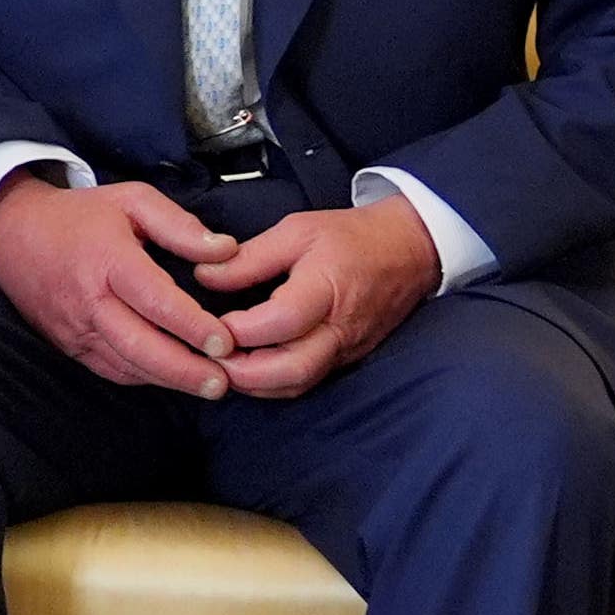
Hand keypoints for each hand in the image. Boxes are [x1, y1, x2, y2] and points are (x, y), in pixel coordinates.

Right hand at [0, 174, 242, 399]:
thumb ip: (180, 226)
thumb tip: (226, 250)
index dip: (192, 325)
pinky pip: (110, 369)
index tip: (226, 342)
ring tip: (209, 387)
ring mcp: (75, 328)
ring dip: (169, 380)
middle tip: (223, 383)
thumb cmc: (79, 216)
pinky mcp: (68, 345)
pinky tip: (172, 378)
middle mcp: (88, 300)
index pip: (155, 301)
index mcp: (107, 260)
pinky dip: (144, 377)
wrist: (10, 234)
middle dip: (184, 371)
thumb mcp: (132, 201)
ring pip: (126, 365)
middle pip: (140, 346)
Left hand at [193, 198, 440, 399]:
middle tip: (207, 356)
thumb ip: (250, 258)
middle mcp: (340, 329)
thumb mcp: (297, 231)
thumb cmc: (352, 237)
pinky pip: (306, 381)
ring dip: (253, 383)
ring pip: (296, 384)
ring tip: (220, 364)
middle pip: (290, 370)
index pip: (280, 323)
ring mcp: (347, 350)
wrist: (412, 250)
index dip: (239, 330)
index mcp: (327, 290)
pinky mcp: (347, 359)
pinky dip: (272, 382)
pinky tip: (247, 367)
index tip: (209, 321)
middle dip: (240, 372)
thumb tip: (203, 276)